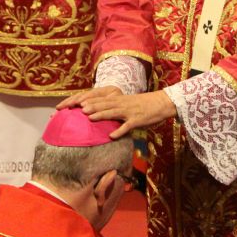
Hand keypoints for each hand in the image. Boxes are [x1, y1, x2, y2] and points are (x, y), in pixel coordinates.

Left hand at [58, 87, 175, 138]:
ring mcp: (130, 112)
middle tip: (77, 109)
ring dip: (101, 114)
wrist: (161, 103)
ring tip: (89, 117)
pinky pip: (127, 126)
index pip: (101, 99)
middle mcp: (122, 104)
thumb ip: (115, 109)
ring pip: (113, 112)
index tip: (75, 103)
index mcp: (119, 100)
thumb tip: (101, 114)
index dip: (88, 101)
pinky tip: (111, 136)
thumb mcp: (128, 104)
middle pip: (104, 104)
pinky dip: (120, 131)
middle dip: (90, 106)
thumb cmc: (144, 105)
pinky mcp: (137, 120)